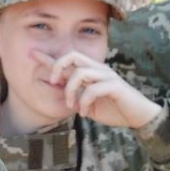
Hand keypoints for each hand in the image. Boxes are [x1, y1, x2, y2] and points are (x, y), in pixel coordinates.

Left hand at [35, 50, 161, 129]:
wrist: (138, 116)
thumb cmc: (113, 109)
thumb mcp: (88, 103)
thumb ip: (77, 96)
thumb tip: (62, 95)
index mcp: (91, 71)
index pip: (67, 60)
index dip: (49, 58)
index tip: (32, 54)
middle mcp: (98, 69)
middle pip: (72, 55)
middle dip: (57, 66)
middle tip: (52, 82)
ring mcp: (107, 76)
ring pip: (80, 72)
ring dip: (71, 91)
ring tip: (71, 106)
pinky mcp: (115, 86)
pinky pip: (93, 89)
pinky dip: (84, 101)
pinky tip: (83, 112)